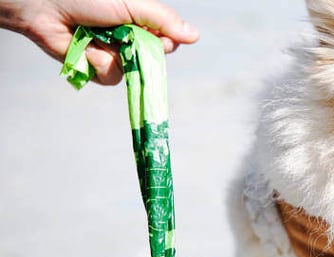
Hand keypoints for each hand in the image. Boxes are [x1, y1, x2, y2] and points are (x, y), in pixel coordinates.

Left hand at [0, 0, 198, 83]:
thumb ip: (163, 20)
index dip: (166, 44)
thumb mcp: (133, 4)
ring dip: (115, 56)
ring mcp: (113, 54)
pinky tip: (86, 48)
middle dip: (141, 53)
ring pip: (131, 72)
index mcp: (140, 20)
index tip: (163, 42)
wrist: (45, 6)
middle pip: (152, 59)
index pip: (167, 40)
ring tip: (97, 37)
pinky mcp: (95, 68)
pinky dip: (98, 64)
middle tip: (126, 38)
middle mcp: (129, 38)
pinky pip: (109, 78)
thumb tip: (195, 36)